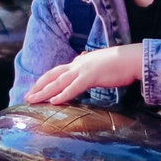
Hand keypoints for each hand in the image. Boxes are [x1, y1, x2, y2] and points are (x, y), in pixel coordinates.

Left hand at [25, 45, 143, 105]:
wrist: (133, 58)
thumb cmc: (121, 64)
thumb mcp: (101, 66)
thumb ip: (91, 71)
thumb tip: (85, 76)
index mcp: (80, 62)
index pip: (58, 71)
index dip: (45, 80)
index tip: (36, 89)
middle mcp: (78, 64)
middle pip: (53, 75)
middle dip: (38, 86)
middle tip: (27, 96)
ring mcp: (84, 69)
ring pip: (58, 82)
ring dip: (44, 92)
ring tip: (33, 100)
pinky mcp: (92, 76)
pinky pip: (74, 87)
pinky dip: (63, 94)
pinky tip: (53, 101)